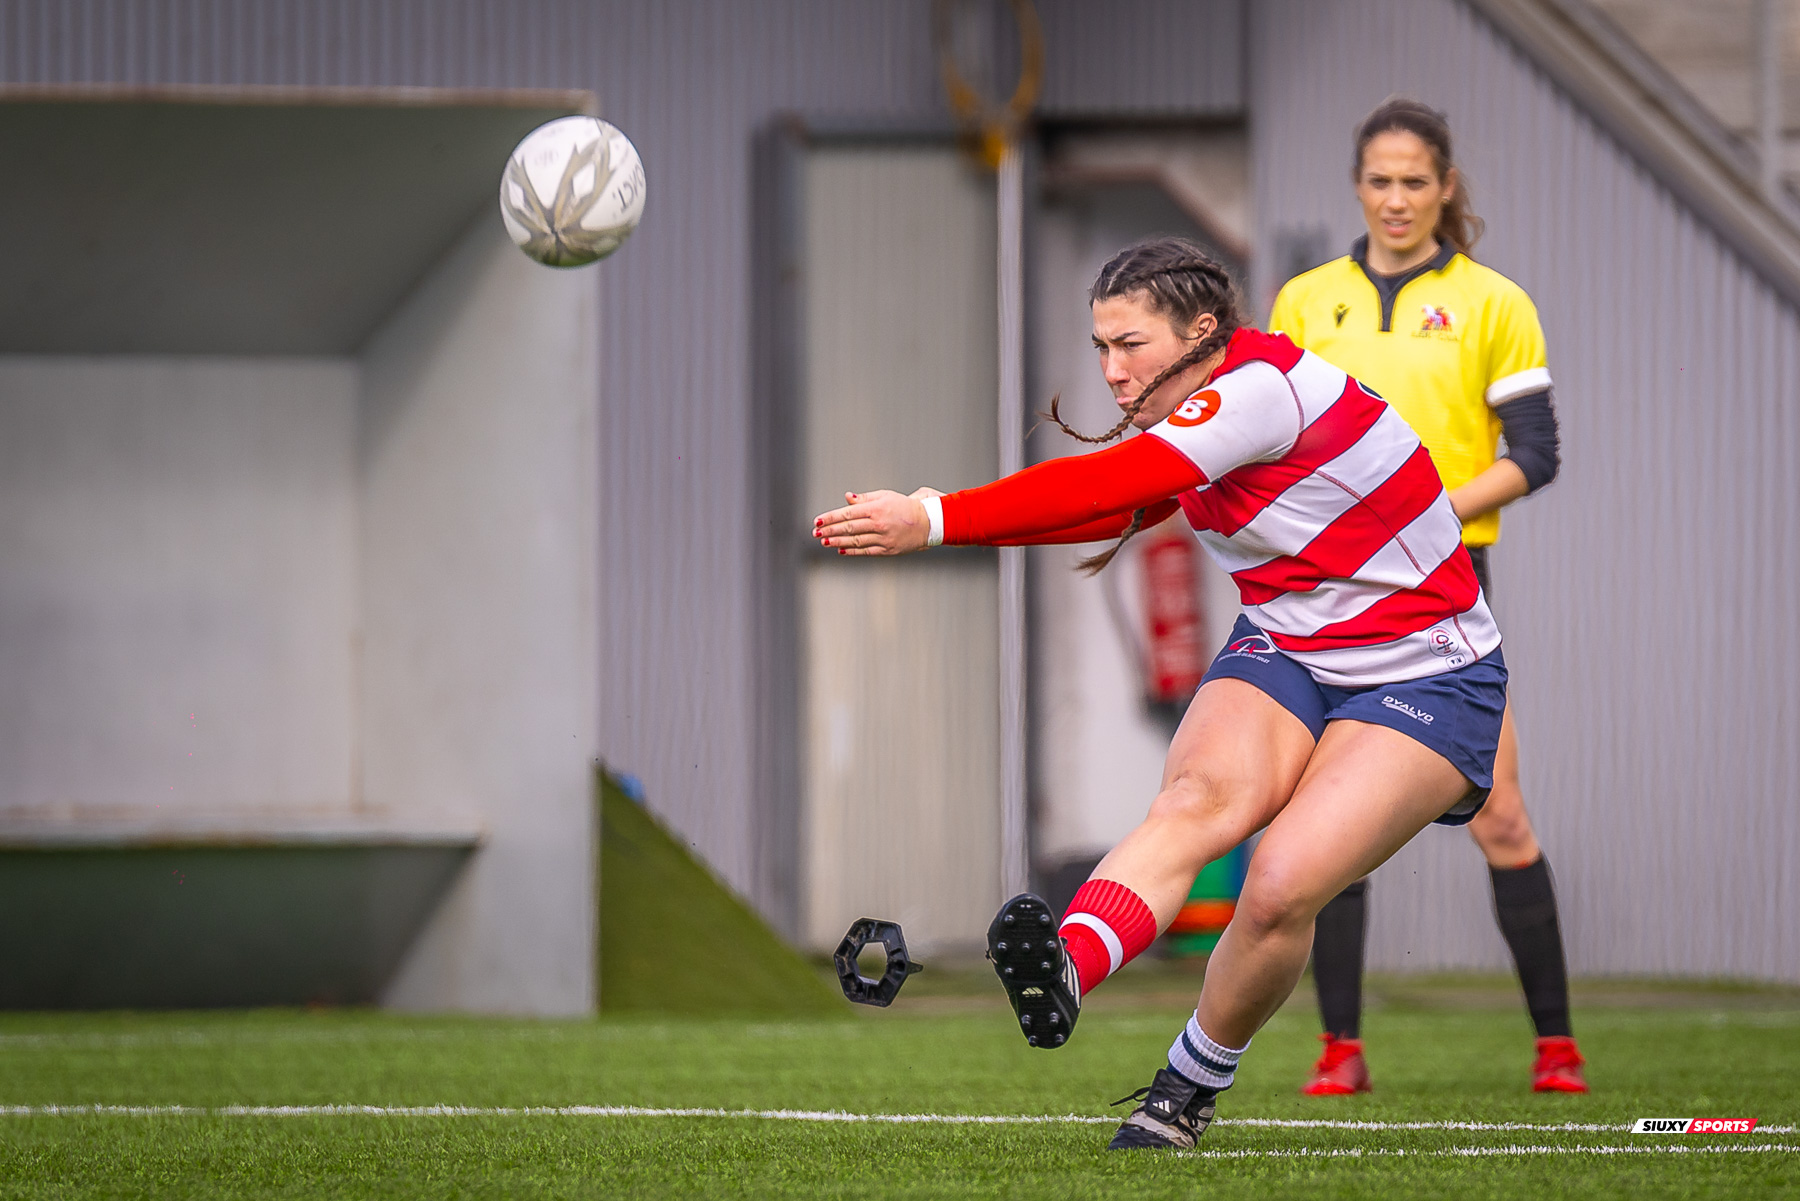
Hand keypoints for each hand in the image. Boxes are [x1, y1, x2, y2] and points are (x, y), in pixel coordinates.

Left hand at [813, 490, 932, 554]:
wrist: (927, 522)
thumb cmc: (903, 507)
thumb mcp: (885, 496)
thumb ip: (864, 499)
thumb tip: (846, 497)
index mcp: (876, 508)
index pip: (848, 513)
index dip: (831, 518)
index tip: (818, 521)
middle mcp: (879, 524)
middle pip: (848, 528)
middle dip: (830, 531)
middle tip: (815, 533)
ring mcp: (883, 538)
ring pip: (855, 541)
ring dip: (837, 542)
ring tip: (824, 542)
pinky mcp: (888, 550)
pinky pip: (866, 551)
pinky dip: (852, 551)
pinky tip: (840, 550)